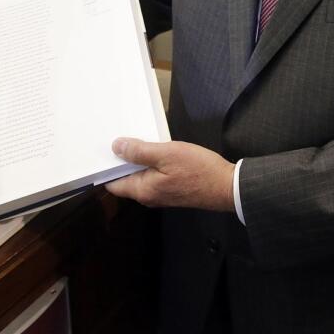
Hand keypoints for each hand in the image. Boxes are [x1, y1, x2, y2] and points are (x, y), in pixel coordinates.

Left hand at [105, 138, 235, 212]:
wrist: (227, 186)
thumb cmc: (197, 170)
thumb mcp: (166, 154)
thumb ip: (139, 151)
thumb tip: (116, 147)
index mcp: (142, 190)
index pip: (113, 184)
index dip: (107, 166)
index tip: (105, 148)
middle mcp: (149, 196)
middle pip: (126, 179)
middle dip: (122, 160)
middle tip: (120, 138)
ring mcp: (161, 194)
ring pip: (141, 176)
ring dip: (138, 160)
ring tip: (137, 140)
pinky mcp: (172, 189)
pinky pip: (153, 176)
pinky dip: (151, 163)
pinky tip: (156, 150)